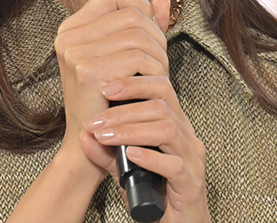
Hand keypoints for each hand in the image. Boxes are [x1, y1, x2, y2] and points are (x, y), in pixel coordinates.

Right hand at [53, 0, 172, 182]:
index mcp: (73, 28)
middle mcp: (68, 36)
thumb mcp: (126, 57)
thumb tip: (164, 0)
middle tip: (158, 62)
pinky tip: (151, 85)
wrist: (93, 145)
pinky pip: (137, 58)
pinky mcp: (87, 71)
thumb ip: (144, 26)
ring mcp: (75, 52)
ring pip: (138, 35)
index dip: (141, 7)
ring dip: (158, 56)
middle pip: (131, 13)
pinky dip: (154, 71)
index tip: (151, 31)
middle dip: (156, 36)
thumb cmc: (109, 102)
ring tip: (156, 75)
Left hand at [77, 43, 209, 221]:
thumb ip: (107, 153)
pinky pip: (174, 165)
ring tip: (106, 136)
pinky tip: (131, 155)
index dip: (133, 84)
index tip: (105, 89)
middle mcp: (187, 138)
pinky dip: (151, 157)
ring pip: (167, 130)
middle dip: (124, 109)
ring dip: (131, 130)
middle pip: (161, 106)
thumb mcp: (125, 169)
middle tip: (96, 119)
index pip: (160, 89)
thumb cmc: (156, 193)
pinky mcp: (191, 183)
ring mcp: (192, 160)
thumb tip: (84, 135)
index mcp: (176, 126)